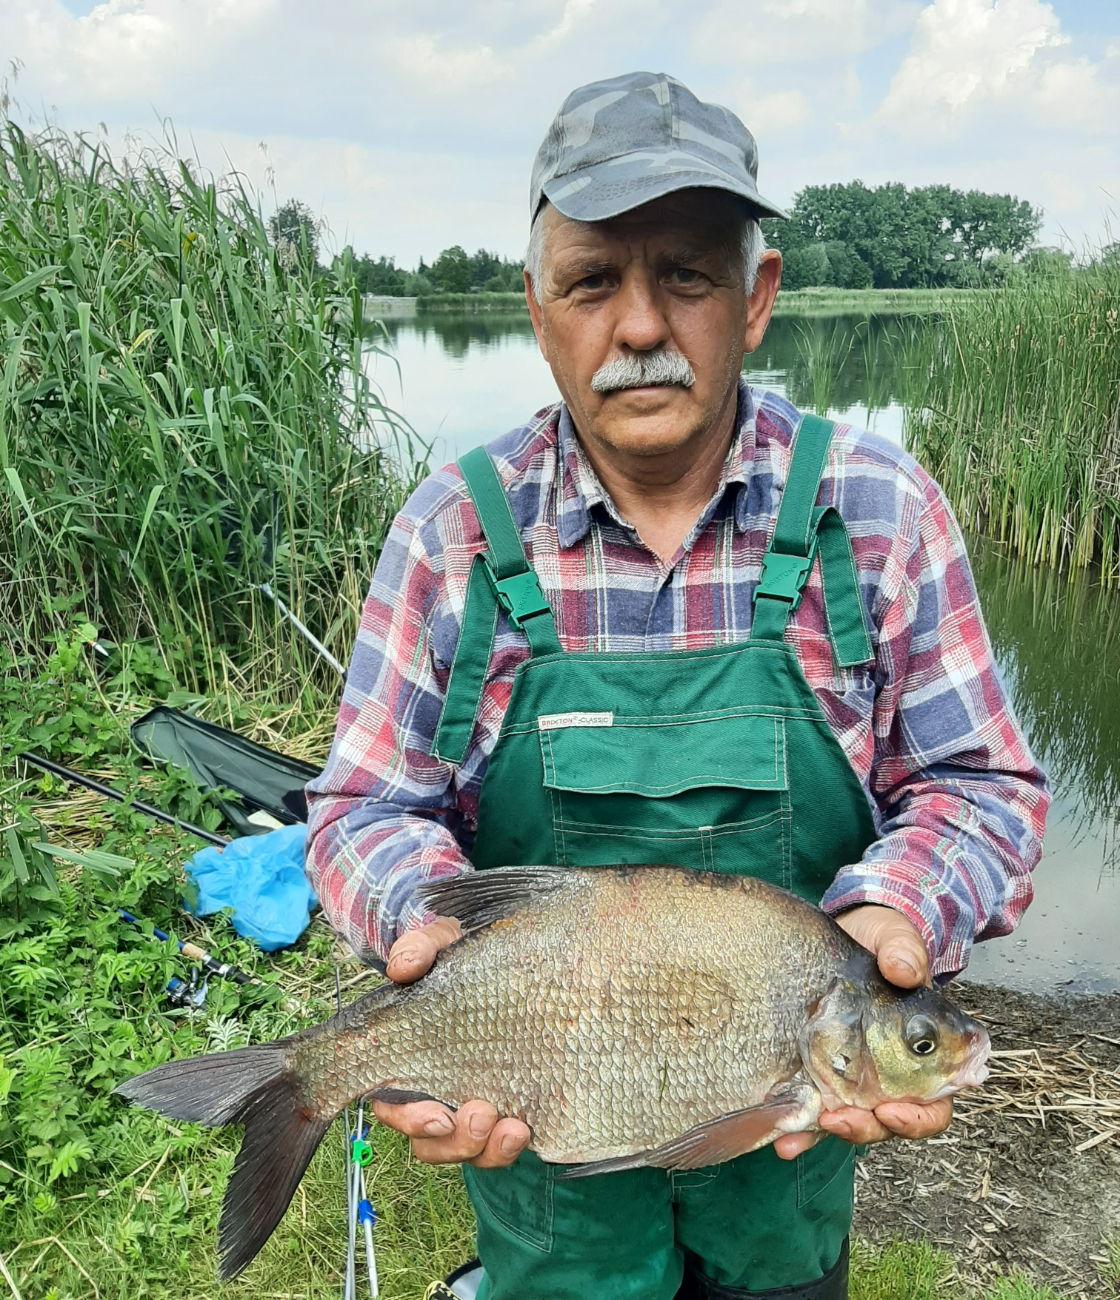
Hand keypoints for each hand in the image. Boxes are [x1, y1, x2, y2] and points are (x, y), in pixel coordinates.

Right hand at [371, 917, 531, 1167]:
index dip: (410, 1120)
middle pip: (430, 1140)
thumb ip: (421, 948)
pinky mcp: (507, 1107)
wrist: (510, 962)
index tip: (436, 1116)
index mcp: (409, 1059)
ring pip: (464, 1150)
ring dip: (482, 1148)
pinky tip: (526, 1128)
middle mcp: (435, 1091)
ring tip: (511, 1128)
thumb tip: (403, 967)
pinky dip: (508, 1146)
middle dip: (453, 1140)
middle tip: (479, 1116)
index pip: (393, 1105)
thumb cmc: (463, 958)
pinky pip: (499, 1146)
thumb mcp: (442, 944)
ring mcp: (471, 1103)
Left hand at [774, 904, 952, 1159]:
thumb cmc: (882, 942)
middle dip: (865, 1127)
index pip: (933, 1105)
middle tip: (840, 1118)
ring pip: (847, 1121)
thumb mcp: (894, 937)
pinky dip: (797, 1128)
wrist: (846, 935)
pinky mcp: (818, 1073)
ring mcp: (852, 1079)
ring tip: (801, 1133)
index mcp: (922, 1055)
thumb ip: (904, 950)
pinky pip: (810, 1109)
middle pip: (886, 1122)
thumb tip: (905, 970)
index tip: (893, 1110)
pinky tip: (781, 1139)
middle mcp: (890, 1077)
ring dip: (827, 1132)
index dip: (919, 1118)